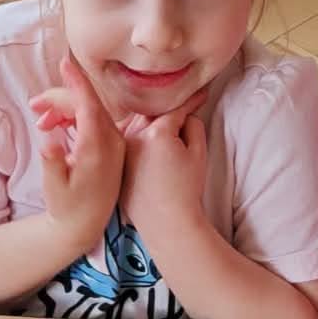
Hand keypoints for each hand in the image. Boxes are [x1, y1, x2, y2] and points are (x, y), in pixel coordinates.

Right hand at [27, 57, 123, 243]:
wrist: (85, 225)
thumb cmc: (67, 208)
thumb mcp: (54, 188)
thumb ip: (51, 163)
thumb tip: (47, 140)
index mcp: (98, 148)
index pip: (88, 105)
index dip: (76, 82)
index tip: (65, 62)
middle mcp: (111, 142)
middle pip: (86, 105)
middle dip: (59, 99)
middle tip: (34, 106)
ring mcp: (114, 143)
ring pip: (89, 111)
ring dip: (64, 110)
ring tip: (41, 122)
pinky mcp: (112, 147)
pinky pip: (94, 121)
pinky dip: (74, 118)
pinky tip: (56, 128)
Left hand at [119, 94, 208, 237]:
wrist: (167, 223)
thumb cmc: (185, 191)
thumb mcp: (198, 154)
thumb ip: (194, 126)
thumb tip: (186, 116)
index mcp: (156, 132)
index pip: (176, 108)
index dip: (191, 101)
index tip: (201, 95)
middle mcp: (134, 137)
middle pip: (153, 113)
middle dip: (168, 109)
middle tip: (184, 108)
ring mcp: (121, 150)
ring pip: (135, 124)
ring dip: (150, 121)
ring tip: (164, 122)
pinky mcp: (116, 163)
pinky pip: (125, 141)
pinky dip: (136, 137)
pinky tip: (147, 142)